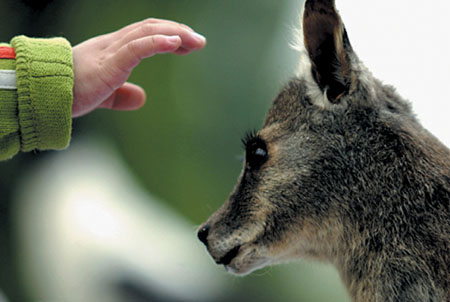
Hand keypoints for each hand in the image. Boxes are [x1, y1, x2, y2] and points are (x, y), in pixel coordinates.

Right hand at [71, 18, 205, 116]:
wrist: (44, 96)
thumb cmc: (68, 93)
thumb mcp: (102, 95)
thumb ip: (120, 96)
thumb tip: (142, 98)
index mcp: (112, 51)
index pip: (144, 34)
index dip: (167, 35)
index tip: (187, 44)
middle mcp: (113, 45)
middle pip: (150, 28)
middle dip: (178, 32)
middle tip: (199, 41)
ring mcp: (110, 51)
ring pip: (146, 32)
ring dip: (175, 34)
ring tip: (196, 41)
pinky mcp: (108, 64)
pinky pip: (136, 47)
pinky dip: (157, 42)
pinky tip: (175, 43)